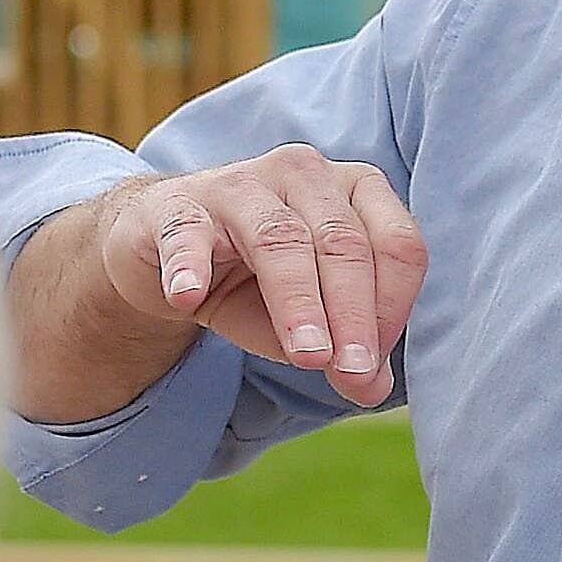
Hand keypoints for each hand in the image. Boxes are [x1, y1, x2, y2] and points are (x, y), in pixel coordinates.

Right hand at [98, 144, 425, 407]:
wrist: (165, 252)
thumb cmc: (253, 277)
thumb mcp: (309, 316)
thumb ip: (344, 347)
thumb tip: (371, 387)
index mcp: (354, 189)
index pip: (396, 243)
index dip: (392, 307)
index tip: (371, 367)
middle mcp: (303, 173)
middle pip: (342, 241)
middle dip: (352, 313)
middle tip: (352, 373)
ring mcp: (238, 183)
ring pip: (278, 238)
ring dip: (297, 301)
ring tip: (306, 354)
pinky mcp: (178, 206)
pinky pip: (187, 233)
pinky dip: (188, 265)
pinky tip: (188, 296)